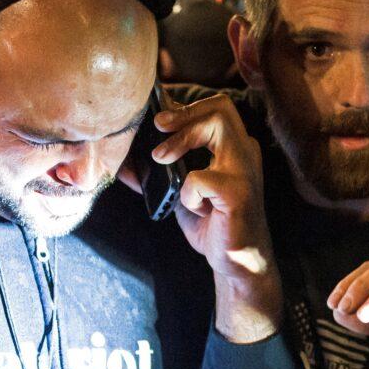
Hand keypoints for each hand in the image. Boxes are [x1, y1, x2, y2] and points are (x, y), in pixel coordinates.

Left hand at [150, 94, 282, 341]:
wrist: (236, 263)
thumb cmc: (213, 224)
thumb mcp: (181, 195)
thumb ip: (159, 176)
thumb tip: (124, 164)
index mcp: (234, 149)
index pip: (217, 108)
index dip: (186, 106)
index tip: (159, 118)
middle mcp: (244, 154)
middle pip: (220, 107)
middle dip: (184, 113)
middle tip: (158, 127)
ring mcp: (244, 172)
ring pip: (217, 126)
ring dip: (182, 138)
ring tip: (161, 159)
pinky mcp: (237, 193)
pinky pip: (200, 178)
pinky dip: (187, 192)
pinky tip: (195, 208)